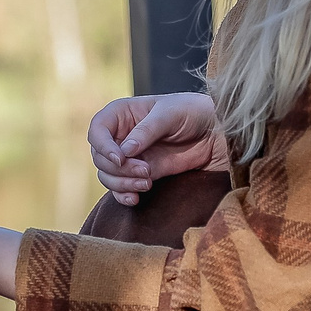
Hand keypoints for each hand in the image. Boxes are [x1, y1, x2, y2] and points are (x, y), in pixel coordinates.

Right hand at [89, 92, 226, 205]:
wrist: (214, 133)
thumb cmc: (192, 112)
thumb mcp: (170, 114)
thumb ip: (146, 131)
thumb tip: (124, 151)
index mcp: (121, 114)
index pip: (97, 131)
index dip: (103, 147)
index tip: (121, 158)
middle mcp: (120, 136)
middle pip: (100, 158)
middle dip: (119, 169)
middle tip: (145, 171)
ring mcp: (129, 157)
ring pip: (107, 175)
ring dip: (123, 183)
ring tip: (147, 183)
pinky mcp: (140, 173)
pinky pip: (120, 188)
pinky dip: (123, 195)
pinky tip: (135, 199)